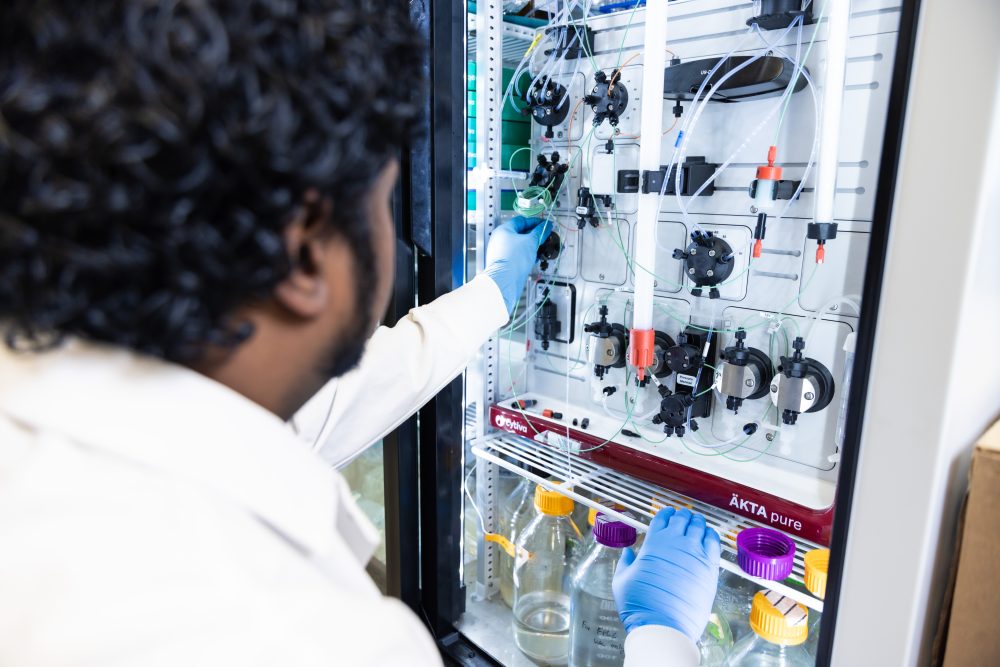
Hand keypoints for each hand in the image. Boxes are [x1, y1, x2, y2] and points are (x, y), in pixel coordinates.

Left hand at [483, 216, 551, 314]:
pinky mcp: (505, 262)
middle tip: (545, 237)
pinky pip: (518, 255)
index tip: (545, 225)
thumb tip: (546, 226)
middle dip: (535, 235)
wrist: (505, 281)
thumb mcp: (531, 241)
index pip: (522, 220)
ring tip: (542, 249)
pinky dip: (527, 255)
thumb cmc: (513, 260)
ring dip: (532, 246)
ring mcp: (502, 251)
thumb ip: (540, 232)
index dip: (535, 222)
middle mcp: (500, 239)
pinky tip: (535, 258)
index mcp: (504, 230)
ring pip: (520, 244)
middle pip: (521, 233)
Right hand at [612, 508, 720, 643]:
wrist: (662, 625)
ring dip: (697, 522)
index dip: (665, 514)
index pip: (662, 517)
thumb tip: (628, 553)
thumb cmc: (640, 605)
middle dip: (682, 515)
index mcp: (654, 542)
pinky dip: (711, 535)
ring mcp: (694, 553)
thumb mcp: (622, 580)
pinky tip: (708, 537)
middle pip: (682, 518)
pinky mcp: (710, 567)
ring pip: (699, 526)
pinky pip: (714, 541)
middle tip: (683, 517)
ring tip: (697, 524)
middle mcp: (675, 543)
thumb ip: (626, 563)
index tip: (667, 515)